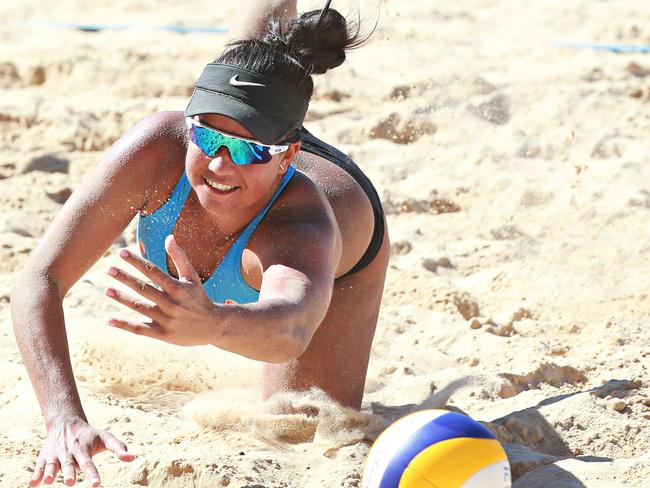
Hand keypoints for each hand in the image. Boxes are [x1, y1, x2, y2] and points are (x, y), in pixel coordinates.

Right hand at [30, 416, 134, 486]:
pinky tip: (32, 485)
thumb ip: (118, 447)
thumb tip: (133, 458)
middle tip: (71, 482)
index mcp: (83, 448)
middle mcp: (69, 451)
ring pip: (52, 464)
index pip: (89, 462)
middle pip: (69, 463)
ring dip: (50, 472)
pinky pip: (39, 466)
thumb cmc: (89, 434)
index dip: (92, 473)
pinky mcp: (44, 457)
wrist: (66, 422)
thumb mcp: (105, 437)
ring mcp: (56, 454)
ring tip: (49, 481)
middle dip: (69, 472)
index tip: (96, 484)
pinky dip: (35, 474)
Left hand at [104, 235, 220, 345]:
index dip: (137, 261)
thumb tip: (168, 237)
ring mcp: (166, 320)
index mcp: (177, 288)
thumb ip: (180, 257)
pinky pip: (140, 329)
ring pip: (140, 307)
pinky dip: (125, 325)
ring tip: (107, 290)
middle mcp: (171, 304)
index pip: (153, 272)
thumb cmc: (199, 298)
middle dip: (126, 278)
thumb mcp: (192, 277)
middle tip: (109, 269)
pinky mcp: (162, 334)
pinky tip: (110, 320)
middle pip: (144, 288)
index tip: (122, 253)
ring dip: (122, 298)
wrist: (213, 326)